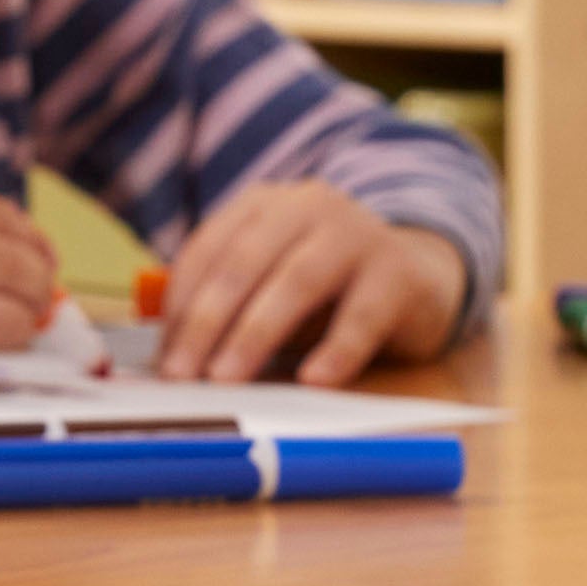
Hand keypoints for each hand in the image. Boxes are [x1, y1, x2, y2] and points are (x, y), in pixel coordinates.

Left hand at [156, 184, 468, 383]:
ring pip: (296, 282)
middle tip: (182, 374)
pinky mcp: (400, 271)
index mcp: (264, 205)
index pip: (208, 250)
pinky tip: (314, 380)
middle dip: (206, 322)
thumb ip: (229, 304)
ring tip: (227, 379)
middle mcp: (307, 207)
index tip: (163, 358)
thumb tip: (172, 357)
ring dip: (254, 334)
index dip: (181, 306)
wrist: (423, 274)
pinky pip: (363, 314)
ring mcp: (357, 233)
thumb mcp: (274, 282)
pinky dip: (336, 349)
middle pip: (244, 263)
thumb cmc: (332, 289)